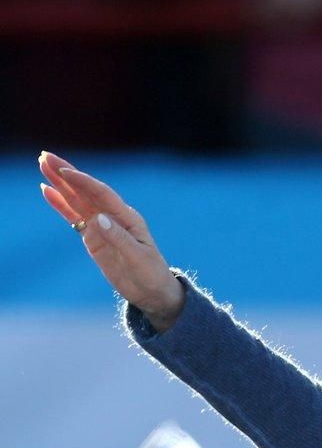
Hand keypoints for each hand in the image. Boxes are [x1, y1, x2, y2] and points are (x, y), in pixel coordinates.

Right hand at [38, 151, 184, 330]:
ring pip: (77, 200)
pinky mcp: (93, 236)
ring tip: (42, 166)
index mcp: (127, 218)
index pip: (102, 194)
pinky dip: (61, 204)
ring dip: (60, 184)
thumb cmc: (151, 273)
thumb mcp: (138, 258)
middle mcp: (113, 217)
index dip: (83, 182)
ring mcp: (102, 226)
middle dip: (66, 174)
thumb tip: (98, 219)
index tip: (65, 171)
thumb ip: (119, 238)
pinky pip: (74, 217)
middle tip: (45, 156)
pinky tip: (48, 191)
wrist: (152, 290)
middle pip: (86, 191)